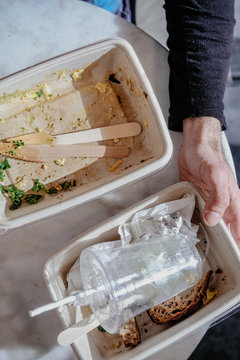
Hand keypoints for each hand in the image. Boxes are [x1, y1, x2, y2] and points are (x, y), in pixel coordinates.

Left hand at [178, 116, 239, 246]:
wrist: (194, 146)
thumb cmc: (208, 156)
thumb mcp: (216, 176)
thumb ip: (218, 198)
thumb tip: (214, 219)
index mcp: (231, 201)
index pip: (238, 228)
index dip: (239, 244)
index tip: (238, 259)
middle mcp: (221, 204)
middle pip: (227, 229)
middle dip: (227, 245)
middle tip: (223, 263)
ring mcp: (209, 202)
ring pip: (213, 224)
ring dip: (211, 237)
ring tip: (207, 253)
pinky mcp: (196, 198)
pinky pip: (198, 215)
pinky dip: (197, 225)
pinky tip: (191, 233)